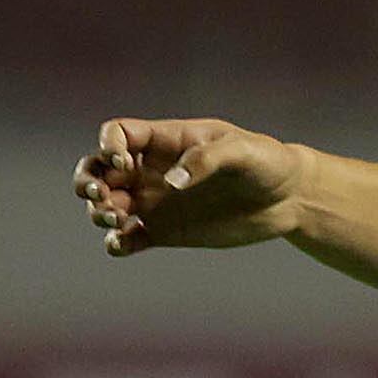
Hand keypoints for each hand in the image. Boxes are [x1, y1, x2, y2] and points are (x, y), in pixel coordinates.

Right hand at [74, 119, 304, 256]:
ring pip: (107, 205)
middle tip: (98, 195)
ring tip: (116, 218)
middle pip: (98, 170)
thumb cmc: (266, 161)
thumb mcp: (241, 150)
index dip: (108, 146)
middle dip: (87, 181)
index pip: (116, 134)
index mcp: (164, 141)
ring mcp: (156, 201)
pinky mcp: (165, 231)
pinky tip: (121, 243)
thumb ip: (205, 160)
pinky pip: (128, 238)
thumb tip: (171, 184)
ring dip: (99, 212)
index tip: (122, 162)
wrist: (290, 197)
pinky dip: (117, 243)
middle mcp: (151, 170)